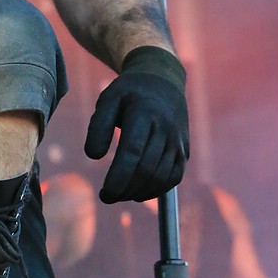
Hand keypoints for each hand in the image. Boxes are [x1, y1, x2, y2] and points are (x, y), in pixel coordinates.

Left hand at [84, 47, 188, 202]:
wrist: (163, 80)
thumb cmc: (130, 93)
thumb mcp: (109, 98)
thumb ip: (99, 125)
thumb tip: (94, 155)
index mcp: (144, 111)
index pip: (133, 151)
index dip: (119, 176)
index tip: (105, 192)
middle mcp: (165, 127)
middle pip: (147, 168)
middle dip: (125, 188)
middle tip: (106, 196)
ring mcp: (178, 139)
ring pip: (162, 176)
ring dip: (139, 192)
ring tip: (119, 194)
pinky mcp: (184, 149)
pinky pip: (174, 176)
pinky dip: (156, 189)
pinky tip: (138, 192)